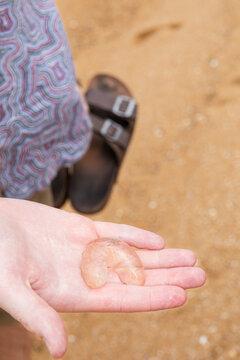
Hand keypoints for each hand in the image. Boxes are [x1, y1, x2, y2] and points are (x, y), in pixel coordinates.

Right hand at [0, 198, 205, 357]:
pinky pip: (115, 233)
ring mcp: (85, 251)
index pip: (121, 299)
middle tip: (201, 275)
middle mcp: (85, 274)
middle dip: (168, 276)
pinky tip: (157, 241)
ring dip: (161, 257)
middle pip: (135, 278)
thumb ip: (36, 314)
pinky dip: (136, 236)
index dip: (151, 297)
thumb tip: (60, 349)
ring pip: (131, 255)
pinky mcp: (80, 230)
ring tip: (190, 257)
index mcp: (72, 293)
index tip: (182, 296)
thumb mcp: (10, 286)